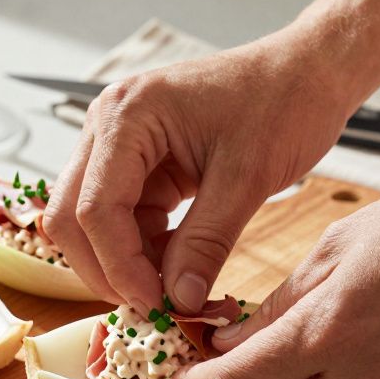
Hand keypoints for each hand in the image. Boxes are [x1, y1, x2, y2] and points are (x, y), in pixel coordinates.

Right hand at [42, 29, 359, 313]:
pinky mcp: (138, 163)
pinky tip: (178, 268)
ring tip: (172, 291)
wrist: (308, 72)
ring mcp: (118, 144)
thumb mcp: (248, 176)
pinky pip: (122, 218)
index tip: (156, 304)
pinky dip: (142, 249)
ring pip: (91, 222)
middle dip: (106, 268)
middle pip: (71, 216)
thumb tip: (179, 300)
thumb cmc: (285, 101)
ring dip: (123, 262)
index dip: (119, 265)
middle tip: (152, 307)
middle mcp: (108, 125)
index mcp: (129, 114)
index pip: (95, 207)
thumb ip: (206, 241)